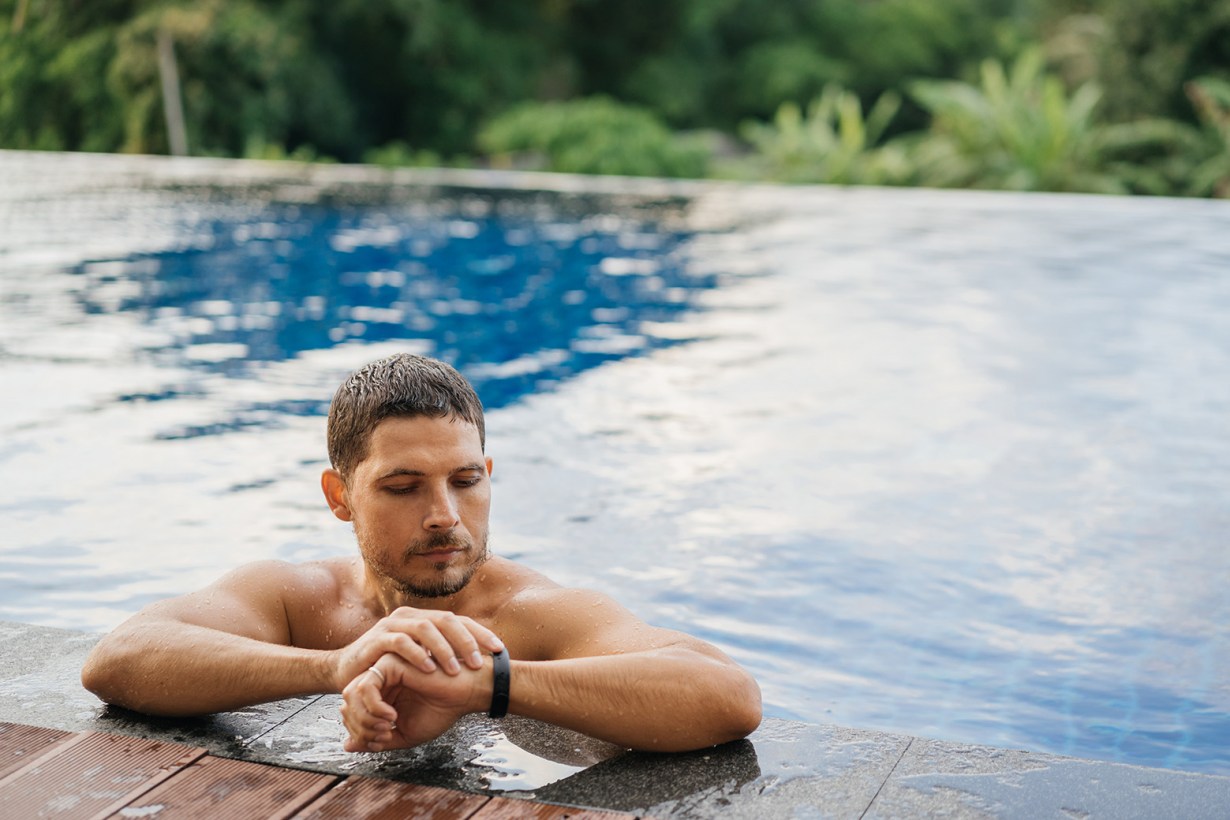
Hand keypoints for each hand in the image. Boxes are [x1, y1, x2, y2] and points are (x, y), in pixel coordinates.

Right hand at [328, 607, 503, 691]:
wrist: (349, 674)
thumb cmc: (390, 671)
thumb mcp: (420, 662)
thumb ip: (443, 658)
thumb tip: (479, 665)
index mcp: (425, 620)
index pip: (459, 621)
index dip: (481, 634)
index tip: (500, 651)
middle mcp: (411, 618)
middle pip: (446, 620)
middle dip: (466, 641)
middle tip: (478, 663)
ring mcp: (393, 625)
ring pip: (425, 628)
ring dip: (443, 649)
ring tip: (456, 670)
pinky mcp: (376, 639)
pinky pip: (400, 642)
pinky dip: (417, 654)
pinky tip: (429, 669)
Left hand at [340, 653, 491, 751]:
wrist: (465, 694)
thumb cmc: (441, 711)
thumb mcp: (404, 734)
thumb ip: (377, 739)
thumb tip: (347, 746)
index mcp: (383, 693)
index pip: (351, 712)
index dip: (359, 733)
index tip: (381, 742)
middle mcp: (380, 680)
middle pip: (347, 703)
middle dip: (359, 727)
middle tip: (383, 737)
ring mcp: (383, 669)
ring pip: (351, 694)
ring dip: (365, 718)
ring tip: (387, 727)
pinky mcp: (390, 663)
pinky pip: (366, 686)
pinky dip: (373, 707)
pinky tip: (391, 716)